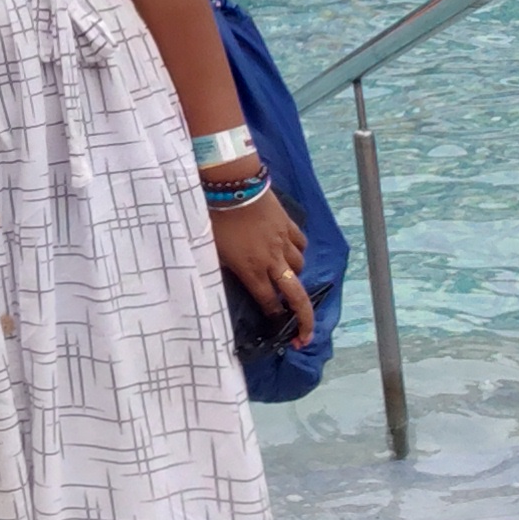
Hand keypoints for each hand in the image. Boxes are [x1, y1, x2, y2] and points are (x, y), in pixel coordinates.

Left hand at [211, 188, 312, 344]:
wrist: (232, 184)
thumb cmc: (216, 217)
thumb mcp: (213, 249)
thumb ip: (225, 268)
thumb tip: (232, 279)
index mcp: (251, 270)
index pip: (268, 302)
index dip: (274, 318)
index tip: (280, 330)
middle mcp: (272, 260)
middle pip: (296, 295)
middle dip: (304, 319)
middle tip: (305, 335)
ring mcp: (283, 242)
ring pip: (300, 267)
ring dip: (295, 276)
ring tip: (286, 277)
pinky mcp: (288, 224)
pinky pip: (301, 244)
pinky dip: (298, 251)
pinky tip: (290, 250)